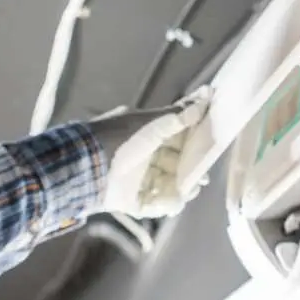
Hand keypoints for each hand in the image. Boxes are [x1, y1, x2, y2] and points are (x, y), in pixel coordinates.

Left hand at [89, 87, 210, 218]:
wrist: (90, 165)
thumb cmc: (124, 139)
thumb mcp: (153, 123)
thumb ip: (180, 114)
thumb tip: (206, 94)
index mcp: (146, 137)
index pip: (175, 140)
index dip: (193, 144)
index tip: (209, 148)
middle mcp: (142, 158)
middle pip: (173, 165)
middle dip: (190, 171)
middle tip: (203, 177)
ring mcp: (136, 181)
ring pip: (166, 186)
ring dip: (181, 188)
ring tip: (191, 190)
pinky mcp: (130, 201)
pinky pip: (152, 204)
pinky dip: (165, 204)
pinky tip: (176, 202)